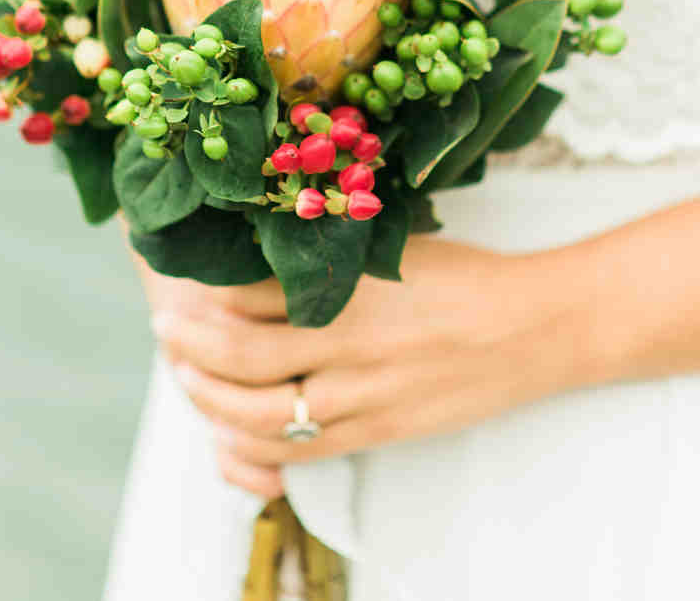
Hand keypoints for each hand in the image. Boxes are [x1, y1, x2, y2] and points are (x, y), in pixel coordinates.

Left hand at [139, 233, 595, 496]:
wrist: (533, 329)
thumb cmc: (467, 277)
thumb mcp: (395, 248)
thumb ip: (332, 258)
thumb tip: (266, 255)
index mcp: (352, 288)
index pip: (254, 293)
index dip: (208, 291)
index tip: (184, 279)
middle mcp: (350, 346)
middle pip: (241, 356)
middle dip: (191, 345)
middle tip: (166, 328)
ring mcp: (363, 397)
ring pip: (259, 413)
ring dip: (209, 397)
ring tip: (186, 376)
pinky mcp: (376, 432)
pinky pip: (298, 450)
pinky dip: (252, 444)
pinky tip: (229, 428)